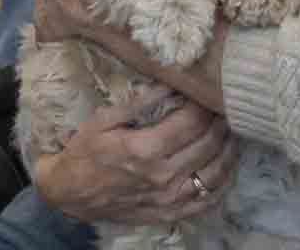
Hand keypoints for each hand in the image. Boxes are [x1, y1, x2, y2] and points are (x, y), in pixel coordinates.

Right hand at [33, 87, 236, 224]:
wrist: (70, 193)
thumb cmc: (84, 152)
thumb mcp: (102, 120)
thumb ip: (138, 103)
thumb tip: (169, 85)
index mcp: (145, 148)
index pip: (192, 122)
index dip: (204, 105)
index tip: (208, 93)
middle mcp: (163, 175)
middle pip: (208, 144)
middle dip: (220, 122)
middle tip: (222, 108)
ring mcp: (170, 198)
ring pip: (216, 172)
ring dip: (228, 149)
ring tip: (229, 132)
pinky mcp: (172, 213)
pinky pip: (209, 200)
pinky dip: (224, 181)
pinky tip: (225, 165)